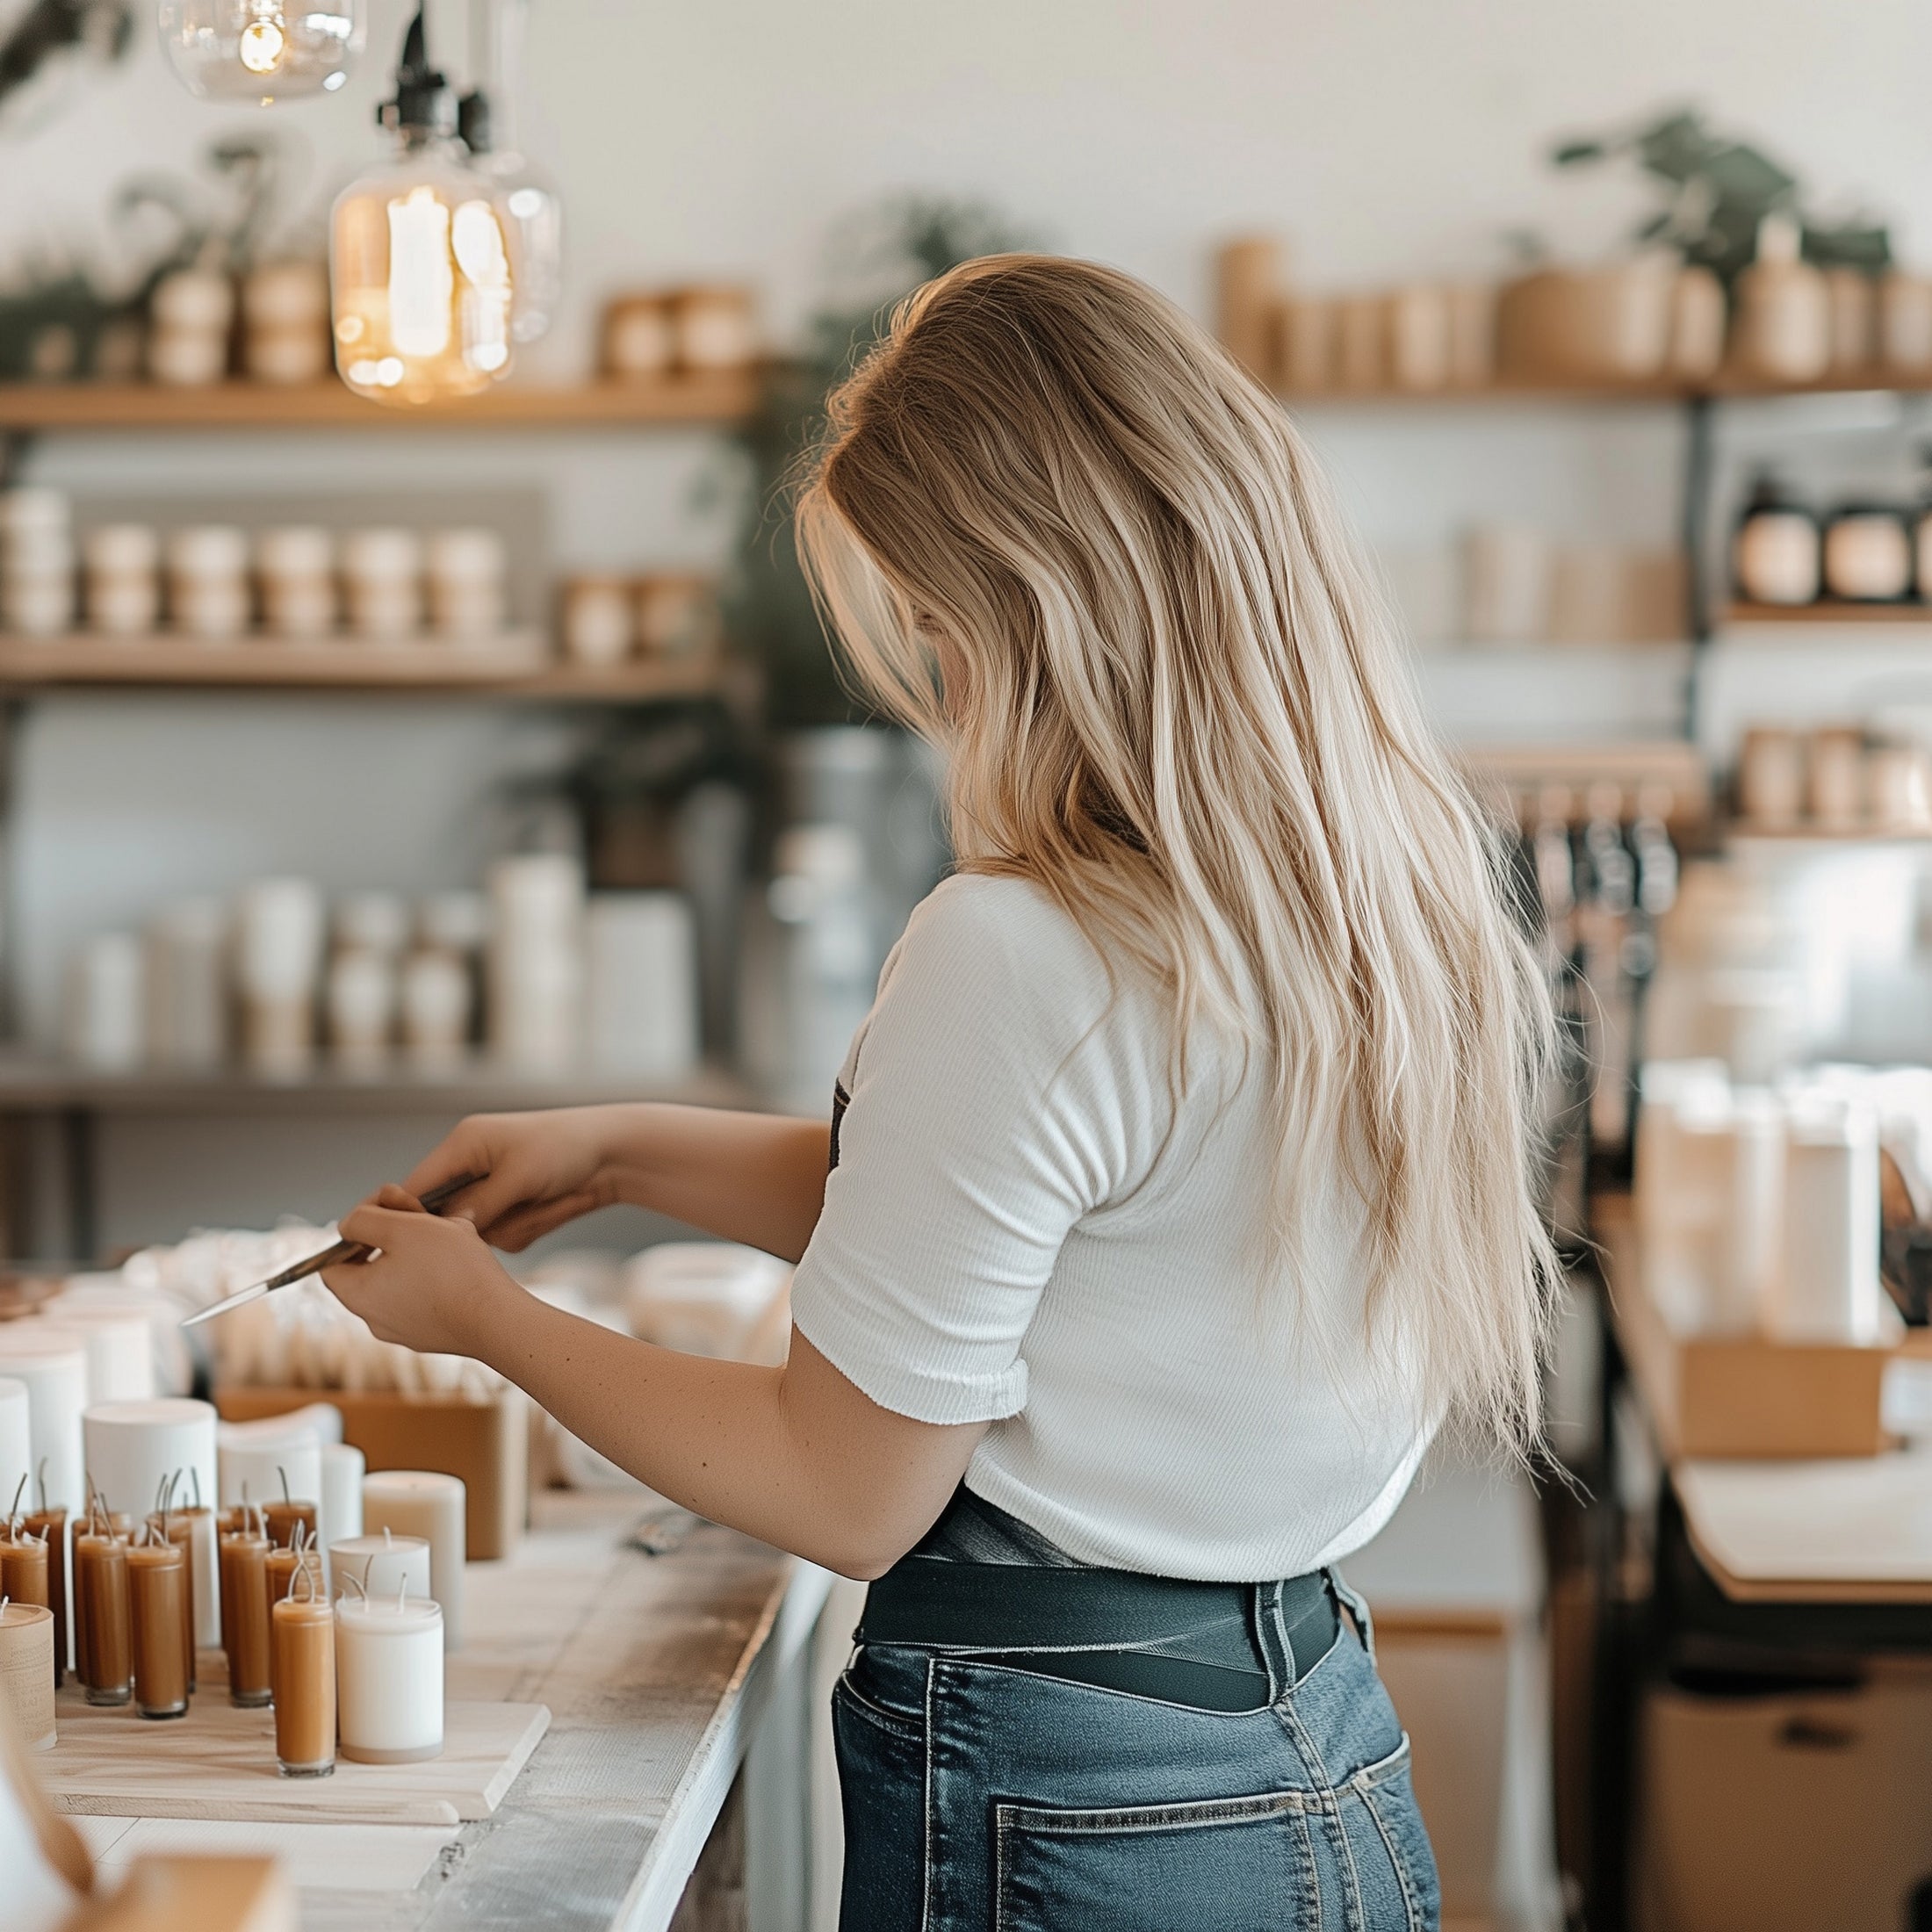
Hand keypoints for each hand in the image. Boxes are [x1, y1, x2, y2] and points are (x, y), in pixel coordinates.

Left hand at [320, 1184, 526, 1356]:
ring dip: (420, 1251)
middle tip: (420, 1217)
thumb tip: (350, 1224)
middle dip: (394, 1235)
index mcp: (358, 1296)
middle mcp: (375, 1319)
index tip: (382, 1214)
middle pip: (371, 1267)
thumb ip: (364, 1219)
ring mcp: (407, 1331)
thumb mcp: (401, 1227)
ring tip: (451, 1234)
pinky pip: (427, 1296)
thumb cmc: (451, 1271)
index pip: (331, 1263)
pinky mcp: (436, 1334)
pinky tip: (466, 1261)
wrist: (498, 1320)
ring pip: (403, 1278)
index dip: (352, 1232)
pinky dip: (440, 1274)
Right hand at [402, 1108, 617, 1251]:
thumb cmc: (566, 1149)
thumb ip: (479, 1205)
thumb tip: (445, 1232)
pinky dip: (528, 1228)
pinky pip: (505, 1235)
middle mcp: (471, 1166)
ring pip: (479, 1233)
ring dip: (513, 1225)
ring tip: (544, 1200)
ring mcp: (491, 1189)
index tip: (416, 1244)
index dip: (409, 1217)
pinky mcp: (511, 1207)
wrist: (614, 1154)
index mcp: (463, 1145)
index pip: (413, 1187)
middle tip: (515, 1207)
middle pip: (445, 1218)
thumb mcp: (519, 1176)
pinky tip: (552, 1207)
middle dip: (479, 1224)